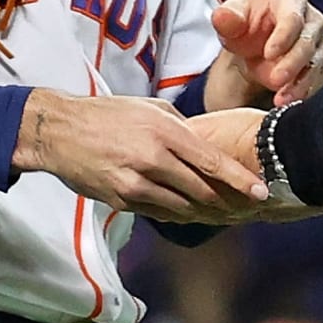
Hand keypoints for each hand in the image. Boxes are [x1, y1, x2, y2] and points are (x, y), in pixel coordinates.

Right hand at [10, 89, 267, 222]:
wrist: (60, 132)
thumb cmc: (108, 113)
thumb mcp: (149, 108)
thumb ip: (179, 127)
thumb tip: (204, 141)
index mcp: (163, 132)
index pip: (211, 162)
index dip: (240, 180)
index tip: (262, 191)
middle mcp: (152, 160)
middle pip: (201, 191)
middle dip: (228, 202)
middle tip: (248, 207)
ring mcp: (135, 184)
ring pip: (183, 208)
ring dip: (206, 213)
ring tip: (227, 214)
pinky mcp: (122, 201)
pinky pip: (159, 211)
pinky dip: (178, 213)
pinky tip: (192, 213)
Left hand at [206, 0, 322, 108]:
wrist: (253, 43)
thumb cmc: (247, 23)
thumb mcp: (230, 17)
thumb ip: (226, 17)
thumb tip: (222, 17)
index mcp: (289, 0)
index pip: (293, 17)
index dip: (283, 36)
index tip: (269, 53)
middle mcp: (310, 20)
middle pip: (308, 41)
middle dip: (293, 63)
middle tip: (275, 79)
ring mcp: (317, 44)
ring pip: (316, 62)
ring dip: (300, 82)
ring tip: (281, 97)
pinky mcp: (318, 66)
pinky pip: (316, 80)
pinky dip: (302, 91)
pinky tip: (287, 99)